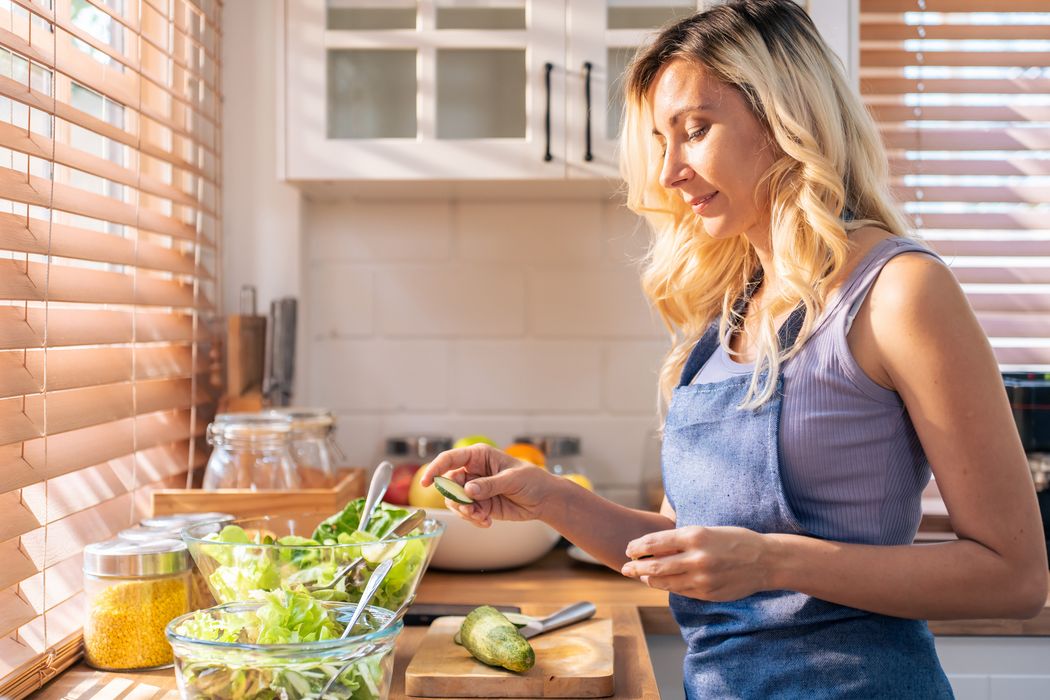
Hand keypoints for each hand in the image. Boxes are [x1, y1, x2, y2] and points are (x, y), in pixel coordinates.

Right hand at [419, 444, 557, 526]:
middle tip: (471, 509)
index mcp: (479, 456)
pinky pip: (466, 513)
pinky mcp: (480, 504)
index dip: (436, 469)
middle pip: (449, 484)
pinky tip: (488, 522)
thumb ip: (489, 485)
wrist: (544, 499)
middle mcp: (473, 471)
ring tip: (482, 517)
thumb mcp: (512, 479)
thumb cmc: (531, 479)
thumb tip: (468, 490)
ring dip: (465, 512)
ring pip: (455, 501)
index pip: (450, 459)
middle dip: (456, 499)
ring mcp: (475, 489)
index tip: (426, 482)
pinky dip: (473, 519)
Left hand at [620, 526, 773, 600]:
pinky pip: (680, 591)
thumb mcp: (708, 530)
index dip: (637, 547)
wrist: (765, 560)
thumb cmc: (735, 540)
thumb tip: (655, 546)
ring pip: (665, 582)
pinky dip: (668, 587)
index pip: (655, 542)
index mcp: (695, 536)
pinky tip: (662, 583)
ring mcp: (702, 578)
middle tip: (625, 568)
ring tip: (640, 576)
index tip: (628, 549)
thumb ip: (682, 539)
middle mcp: (696, 558)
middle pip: (655, 567)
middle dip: (636, 567)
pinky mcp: (707, 593)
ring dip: (649, 580)